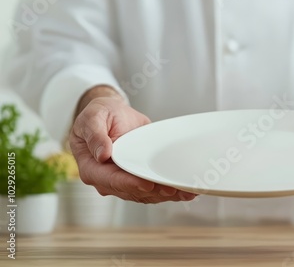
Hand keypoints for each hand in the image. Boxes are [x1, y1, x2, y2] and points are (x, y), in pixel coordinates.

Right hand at [69, 87, 196, 202]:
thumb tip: (102, 154)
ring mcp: (123, 181)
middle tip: (172, 189)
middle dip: (153, 192)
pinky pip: (153, 189)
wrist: (112, 114)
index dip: (130, 184)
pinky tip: (184, 192)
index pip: (111, 180)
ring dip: (164, 195)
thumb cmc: (99, 115)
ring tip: (184, 192)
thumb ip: (95, 135)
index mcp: (92, 168)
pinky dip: (169, 192)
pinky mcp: (137, 179)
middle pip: (132, 191)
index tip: (147, 184)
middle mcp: (107, 180)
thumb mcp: (92, 118)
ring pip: (145, 194)